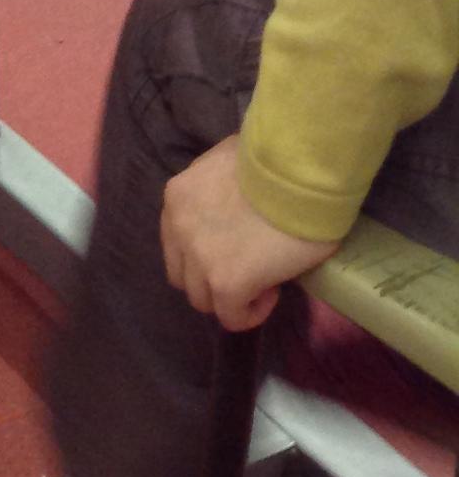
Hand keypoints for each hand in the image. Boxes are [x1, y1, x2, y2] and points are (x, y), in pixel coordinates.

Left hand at [161, 136, 340, 331]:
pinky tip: (272, 291)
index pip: (177, 240)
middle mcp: (178, 226)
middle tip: (248, 266)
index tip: (239, 244)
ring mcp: (198, 255)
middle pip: (183, 274)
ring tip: (263, 278)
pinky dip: (251, 312)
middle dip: (212, 277)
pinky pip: (231, 317)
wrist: (298, 172)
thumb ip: (218, 184)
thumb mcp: (229, 160)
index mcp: (178, 196)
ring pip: (203, 299)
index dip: (206, 249)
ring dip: (231, 295)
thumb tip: (232, 199)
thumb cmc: (275, 160)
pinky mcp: (225, 282)